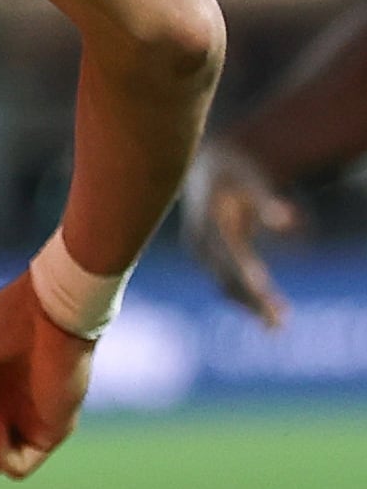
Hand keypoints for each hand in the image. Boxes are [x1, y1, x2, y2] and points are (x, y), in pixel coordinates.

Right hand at [182, 138, 297, 326]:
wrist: (203, 164)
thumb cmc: (230, 167)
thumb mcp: (248, 175)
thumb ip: (265, 198)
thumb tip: (288, 220)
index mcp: (206, 222)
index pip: (226, 251)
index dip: (242, 270)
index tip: (260, 287)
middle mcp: (200, 242)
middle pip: (227, 277)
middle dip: (252, 299)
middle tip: (278, 321)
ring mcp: (204, 252)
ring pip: (228, 285)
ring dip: (252, 304)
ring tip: (279, 324)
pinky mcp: (214, 257)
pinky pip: (229, 283)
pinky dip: (248, 298)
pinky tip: (272, 311)